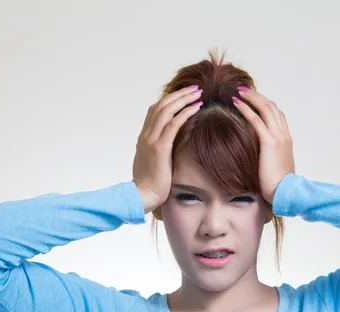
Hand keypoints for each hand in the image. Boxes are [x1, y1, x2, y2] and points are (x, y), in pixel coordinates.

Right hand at [132, 85, 203, 213]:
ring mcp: (151, 140)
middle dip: (179, 94)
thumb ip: (160, 151)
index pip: (155, 110)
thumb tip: (171, 147)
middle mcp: (146, 135)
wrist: (141, 196)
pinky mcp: (159, 148)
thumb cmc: (150, 184)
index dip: (170, 100)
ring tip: (198, 93)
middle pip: (161, 105)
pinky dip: (185, 113)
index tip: (184, 95)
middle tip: (195, 88)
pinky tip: (196, 107)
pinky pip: (173, 124)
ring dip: (183, 99)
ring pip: (166, 110)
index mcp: (144, 137)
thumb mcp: (153, 162)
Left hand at [231, 87, 295, 204]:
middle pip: (272, 107)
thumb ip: (269, 156)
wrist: (285, 192)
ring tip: (238, 92)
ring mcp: (279, 137)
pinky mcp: (270, 143)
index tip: (252, 100)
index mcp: (286, 139)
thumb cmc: (278, 185)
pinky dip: (247, 109)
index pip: (277, 115)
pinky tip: (237, 103)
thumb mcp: (275, 166)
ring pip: (266, 109)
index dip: (265, 105)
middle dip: (257, 96)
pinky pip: (257, 120)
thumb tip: (257, 156)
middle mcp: (284, 135)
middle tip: (243, 90)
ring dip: (252, 97)